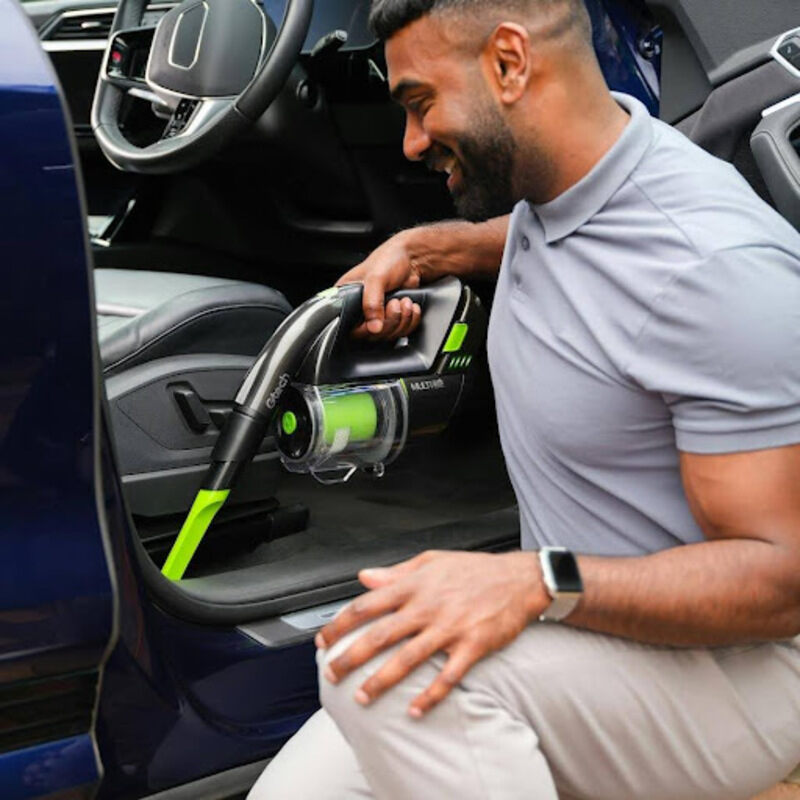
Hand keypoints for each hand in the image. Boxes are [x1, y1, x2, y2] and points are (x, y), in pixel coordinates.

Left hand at [316, 550, 548, 716]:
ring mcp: (450, 627)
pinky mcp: (472, 645)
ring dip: (382, 680)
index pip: (367, 604)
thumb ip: (396, 572)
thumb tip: (365, 576)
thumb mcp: (432, 561)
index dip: (341, 623)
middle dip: (351, 657)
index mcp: (415, 585)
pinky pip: (447, 675)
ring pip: (407, 658)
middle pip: (380, 635)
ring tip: (362, 697)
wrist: (519, 578)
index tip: (324, 639)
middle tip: (332, 674)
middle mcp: (428, 606)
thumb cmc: (475, 570)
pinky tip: (414, 710)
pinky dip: (430, 695)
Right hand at [336, 230, 422, 339]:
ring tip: (405, 301)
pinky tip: (411, 306)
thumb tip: (373, 327)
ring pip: (388, 334)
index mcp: (346, 298)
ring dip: (402, 319)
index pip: (350, 327)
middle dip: (389, 321)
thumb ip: (372, 303)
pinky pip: (402, 331)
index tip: (378, 318)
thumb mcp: (376, 278)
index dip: (366, 328)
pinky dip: (410, 321)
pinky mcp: (393, 318)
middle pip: (372, 335)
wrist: (413, 258)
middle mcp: (360, 310)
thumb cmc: (389, 259)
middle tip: (395, 303)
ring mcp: (377, 315)